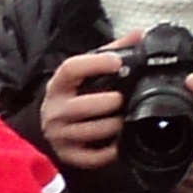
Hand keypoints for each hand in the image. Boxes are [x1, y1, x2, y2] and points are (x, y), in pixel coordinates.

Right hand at [38, 42, 125, 170]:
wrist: (52, 123)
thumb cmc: (74, 95)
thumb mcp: (86, 72)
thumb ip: (111, 52)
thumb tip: (139, 35)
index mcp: (58, 84)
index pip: (71, 69)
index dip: (95, 64)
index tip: (117, 62)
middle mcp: (54, 110)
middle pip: (81, 106)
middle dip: (109, 102)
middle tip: (123, 99)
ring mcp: (58, 134)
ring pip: (89, 132)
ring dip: (113, 126)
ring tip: (125, 120)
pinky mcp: (67, 155)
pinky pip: (90, 157)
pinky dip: (109, 152)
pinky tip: (119, 143)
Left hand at [170, 74, 192, 192]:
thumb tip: (191, 79)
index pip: (167, 156)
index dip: (161, 145)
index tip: (163, 135)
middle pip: (168, 169)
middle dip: (168, 155)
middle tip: (177, 141)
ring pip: (174, 183)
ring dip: (174, 169)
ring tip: (184, 152)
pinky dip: (185, 180)